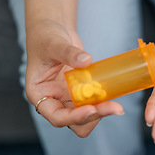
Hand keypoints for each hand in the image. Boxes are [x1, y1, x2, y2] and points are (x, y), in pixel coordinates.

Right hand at [25, 20, 123, 137]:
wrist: (53, 31)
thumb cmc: (45, 38)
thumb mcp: (53, 44)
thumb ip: (68, 53)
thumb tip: (86, 60)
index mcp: (39, 95)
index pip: (56, 116)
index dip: (74, 117)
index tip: (92, 109)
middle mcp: (54, 101)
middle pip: (75, 122)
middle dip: (94, 117)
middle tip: (114, 107)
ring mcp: (68, 98)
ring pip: (87, 117)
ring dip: (101, 112)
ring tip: (115, 103)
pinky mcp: (81, 92)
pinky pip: (94, 104)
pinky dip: (104, 102)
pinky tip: (113, 95)